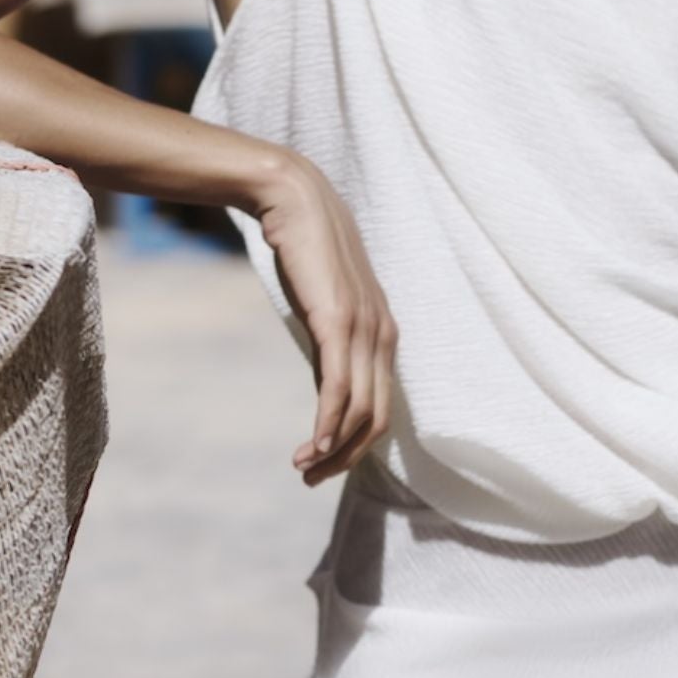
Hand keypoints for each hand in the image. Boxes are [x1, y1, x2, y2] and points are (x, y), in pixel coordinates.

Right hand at [252, 155, 398, 487]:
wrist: (295, 200)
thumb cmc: (305, 250)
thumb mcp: (323, 305)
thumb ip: (331, 341)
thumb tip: (325, 377)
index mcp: (383, 334)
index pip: (381, 406)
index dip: (354, 443)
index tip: (322, 462)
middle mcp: (383, 335)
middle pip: (376, 418)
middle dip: (346, 457)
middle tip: (311, 478)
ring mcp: (365, 329)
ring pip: (359, 410)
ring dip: (331, 448)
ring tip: (303, 468)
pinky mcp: (339, 321)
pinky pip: (339, 387)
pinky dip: (326, 423)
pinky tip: (311, 445)